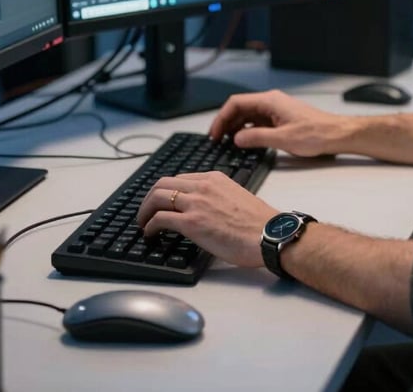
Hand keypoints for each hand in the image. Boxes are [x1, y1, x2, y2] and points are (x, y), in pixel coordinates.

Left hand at [137, 171, 277, 267]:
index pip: (180, 178)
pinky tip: (150, 233)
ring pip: (157, 197)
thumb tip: (208, 211)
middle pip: (163, 183)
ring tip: (143, 223)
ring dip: (144, 210)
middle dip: (149, 197)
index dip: (166, 190)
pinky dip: (149, 225)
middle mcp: (203, 186)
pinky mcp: (191, 222)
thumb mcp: (236, 197)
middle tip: (146, 211)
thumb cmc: (260, 223)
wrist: (269, 234)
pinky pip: (160, 219)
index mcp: (214, 178)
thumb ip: (218, 198)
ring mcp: (196, 203)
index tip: (161, 201)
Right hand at [208, 89, 350, 155]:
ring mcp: (276, 110)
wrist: (337, 134)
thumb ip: (257, 138)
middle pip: (240, 108)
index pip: (236, 103)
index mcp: (270, 101)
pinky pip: (258, 121)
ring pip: (248, 115)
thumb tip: (236, 139)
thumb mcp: (283, 139)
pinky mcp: (281, 119)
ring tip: (226, 142)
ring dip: (235, 127)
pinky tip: (244, 142)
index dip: (222, 118)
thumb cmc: (316, 134)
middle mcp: (271, 102)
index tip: (214, 133)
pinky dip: (247, 130)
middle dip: (226, 123)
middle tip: (216, 139)